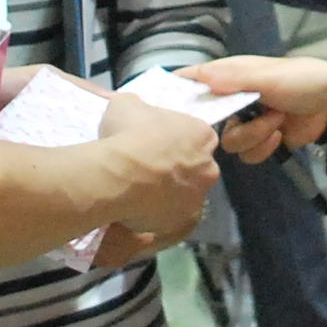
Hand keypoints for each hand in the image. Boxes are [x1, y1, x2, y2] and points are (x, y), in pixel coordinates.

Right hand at [89, 88, 220, 244]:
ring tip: (139, 188)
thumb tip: (134, 108)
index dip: (178, 140)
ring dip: (168, 192)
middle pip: (197, 167)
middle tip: (149, 167)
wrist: (117, 175)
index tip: (158, 143)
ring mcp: (197, 197)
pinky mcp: (180, 221)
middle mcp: (209, 167)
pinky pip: (169, 215)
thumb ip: (140, 107)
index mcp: (203, 135)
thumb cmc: (127, 134)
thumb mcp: (127, 104)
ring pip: (184, 194)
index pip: (198, 136)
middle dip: (178, 168)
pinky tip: (135, 205)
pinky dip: (156, 212)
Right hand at [188, 54, 326, 158]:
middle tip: (238, 120)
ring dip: (255, 134)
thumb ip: (234, 79)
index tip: (166, 105)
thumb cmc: (300, 80)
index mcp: (230, 76)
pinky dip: (264, 147)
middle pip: (206, 120)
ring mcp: (246, 122)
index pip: (194, 80)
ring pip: (229, 142)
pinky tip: (279, 135)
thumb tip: (200, 78)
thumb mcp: (268, 76)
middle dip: (225, 123)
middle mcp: (232, 99)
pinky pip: (247, 154)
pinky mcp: (260, 141)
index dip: (177, 92)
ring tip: (275, 121)